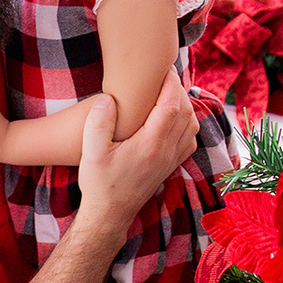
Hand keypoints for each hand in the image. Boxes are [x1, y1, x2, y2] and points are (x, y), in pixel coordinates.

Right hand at [75, 76, 197, 233]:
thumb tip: (108, 97)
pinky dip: (187, 124)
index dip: (171, 83)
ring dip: (185, 105)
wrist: (110, 213)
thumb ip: (99, 123)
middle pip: (185, 111)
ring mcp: (171, 160)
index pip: (171, 105)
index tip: (164, 69)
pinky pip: (190, 140)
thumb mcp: (91, 152)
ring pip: (191, 125)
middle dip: (178, 90)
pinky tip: (174, 119)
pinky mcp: (171, 166)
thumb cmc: (99, 183)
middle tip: (165, 76)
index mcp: (150, 143)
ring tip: (169, 93)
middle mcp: (166, 151)